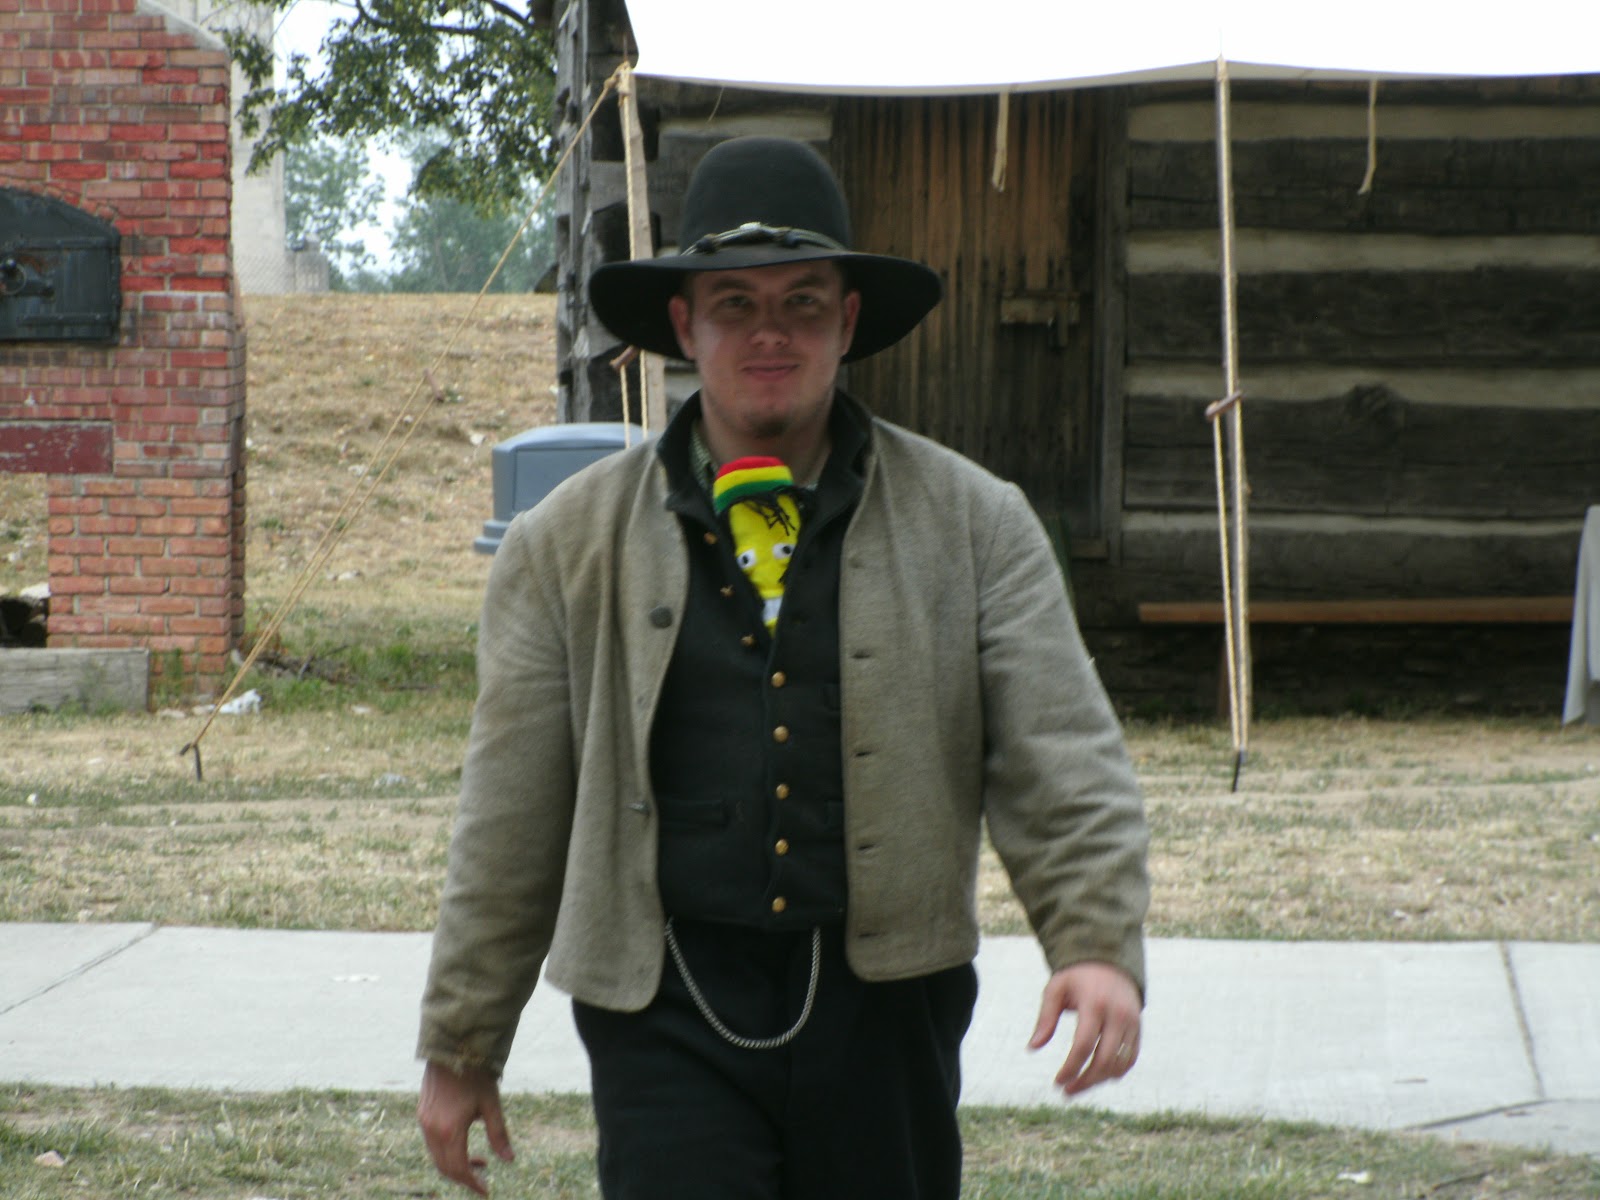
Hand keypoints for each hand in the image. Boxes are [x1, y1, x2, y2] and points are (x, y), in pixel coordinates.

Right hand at [418, 1061, 514, 1195]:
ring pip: (436, 1156)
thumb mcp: (492, 1105)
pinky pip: (431, 1142)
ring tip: (477, 1160)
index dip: (472, 1183)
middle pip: (444, 1167)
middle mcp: (432, 1129)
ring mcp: (424, 1121)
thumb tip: (509, 1160)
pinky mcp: (422, 1113)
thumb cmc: (476, 1075)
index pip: (458, 1169)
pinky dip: (446, 1150)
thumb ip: (499, 1134)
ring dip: (454, 1164)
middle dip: (463, 1177)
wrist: (452, 1048)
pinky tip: (462, 1143)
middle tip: (482, 1179)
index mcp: (450, 1130)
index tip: (485, 1190)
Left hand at [1028, 961, 1142, 1095]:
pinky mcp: (1138, 1028)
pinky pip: (1130, 1059)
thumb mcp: (1056, 989)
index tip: (1057, 1082)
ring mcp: (1131, 1022)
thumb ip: (1045, 1018)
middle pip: (1104, 1060)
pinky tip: (1098, 1077)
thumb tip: (1032, 1048)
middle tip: (1066, 1091)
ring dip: (1099, 1081)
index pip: (1084, 1045)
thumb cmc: (1076, 977)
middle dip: (1085, 1081)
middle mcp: (1118, 1015)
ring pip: (1119, 1064)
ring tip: (1079, 1085)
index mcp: (1095, 1004)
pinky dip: (1116, 1072)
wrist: (1109, 961)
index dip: (1071, 1068)